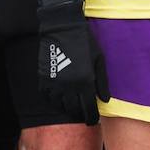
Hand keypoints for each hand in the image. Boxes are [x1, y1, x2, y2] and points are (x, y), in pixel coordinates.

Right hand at [36, 0, 105, 124]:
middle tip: (83, 115)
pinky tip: (60, 99)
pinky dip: (55, 102)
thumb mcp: (99, 60)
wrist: (62, 28)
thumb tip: (105, 100)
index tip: (92, 121)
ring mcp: (55, 84)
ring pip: (60, 106)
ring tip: (73, 108)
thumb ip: (102, 82)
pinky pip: (49, 99)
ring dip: (67, 109)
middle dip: (80, 115)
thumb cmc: (84, 42)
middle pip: (74, 110)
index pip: (88, 108)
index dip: (91, 117)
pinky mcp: (44, 80)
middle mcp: (69, 86)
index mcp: (85, 82)